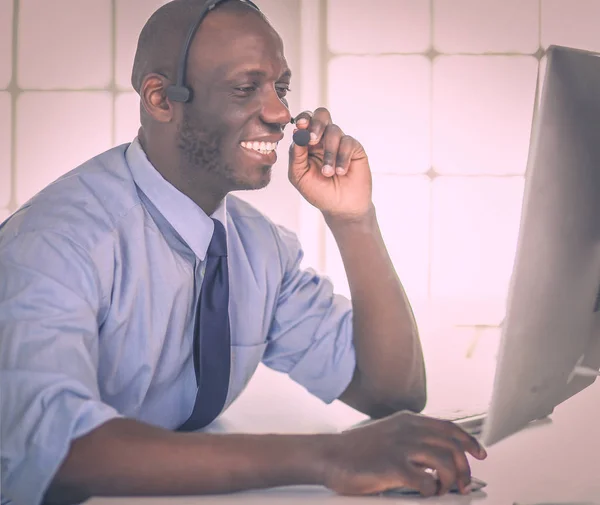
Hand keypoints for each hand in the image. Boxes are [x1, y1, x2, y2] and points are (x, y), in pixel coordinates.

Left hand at [288, 107, 371, 220]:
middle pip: (321, 115)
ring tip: (328, 173)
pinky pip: (348, 142)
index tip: (301, 125)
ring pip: (334, 131)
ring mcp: (340, 142)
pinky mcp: (355, 148)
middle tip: (313, 139)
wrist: (341, 207)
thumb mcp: (299, 175)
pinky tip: (341, 172)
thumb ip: (295, 155)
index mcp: (307, 143)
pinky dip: (342, 158)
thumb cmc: (318, 192)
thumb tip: (296, 133)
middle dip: (316, 124)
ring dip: (329, 152)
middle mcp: (323, 139)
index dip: (303, 119)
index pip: (305, 121)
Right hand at [323, 411, 487, 496]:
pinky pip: (426, 480)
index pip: (449, 427)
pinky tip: (425, 493)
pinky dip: (432, 490)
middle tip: (464, 485)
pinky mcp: (393, 466)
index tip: (480, 454)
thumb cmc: (356, 450)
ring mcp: (401, 447)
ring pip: (445, 461)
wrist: (329, 455)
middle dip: (465, 467)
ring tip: (444, 491)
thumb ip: (410, 438)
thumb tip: (436, 458)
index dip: (468, 441)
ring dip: (451, 480)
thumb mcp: (387, 434)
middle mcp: (408, 430)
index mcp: (408, 420)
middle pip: (452, 445)